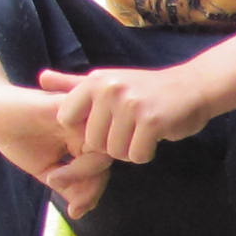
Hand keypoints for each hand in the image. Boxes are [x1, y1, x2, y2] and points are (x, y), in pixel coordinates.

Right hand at [0, 84, 111, 217]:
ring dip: (81, 172)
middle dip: (92, 186)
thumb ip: (67, 187)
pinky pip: (81, 127)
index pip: (101, 166)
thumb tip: (82, 210)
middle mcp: (84, 126)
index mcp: (84, 139)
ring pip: (98, 145)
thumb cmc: (17, 138)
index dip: (93, 191)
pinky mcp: (60, 105)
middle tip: (74, 204)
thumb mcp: (45, 170)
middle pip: (105, 158)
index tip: (75, 211)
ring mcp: (75, 114)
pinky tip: (52, 174)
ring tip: (54, 183)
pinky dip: (73, 157)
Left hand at [44, 62, 221, 164]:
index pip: (66, 120)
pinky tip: (155, 136)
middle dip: (111, 143)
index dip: (85, 130)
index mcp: (94, 81)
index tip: (106, 121)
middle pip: (92, 143)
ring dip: (130, 149)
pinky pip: (137, 156)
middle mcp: (109, 89)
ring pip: (114, 153)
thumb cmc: (147, 89)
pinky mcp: (152, 121)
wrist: (194, 87)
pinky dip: (146, 153)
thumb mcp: (107, 81)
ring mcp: (131, 104)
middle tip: (130, 127)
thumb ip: (73, 84)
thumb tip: (41, 78)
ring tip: (142, 130)